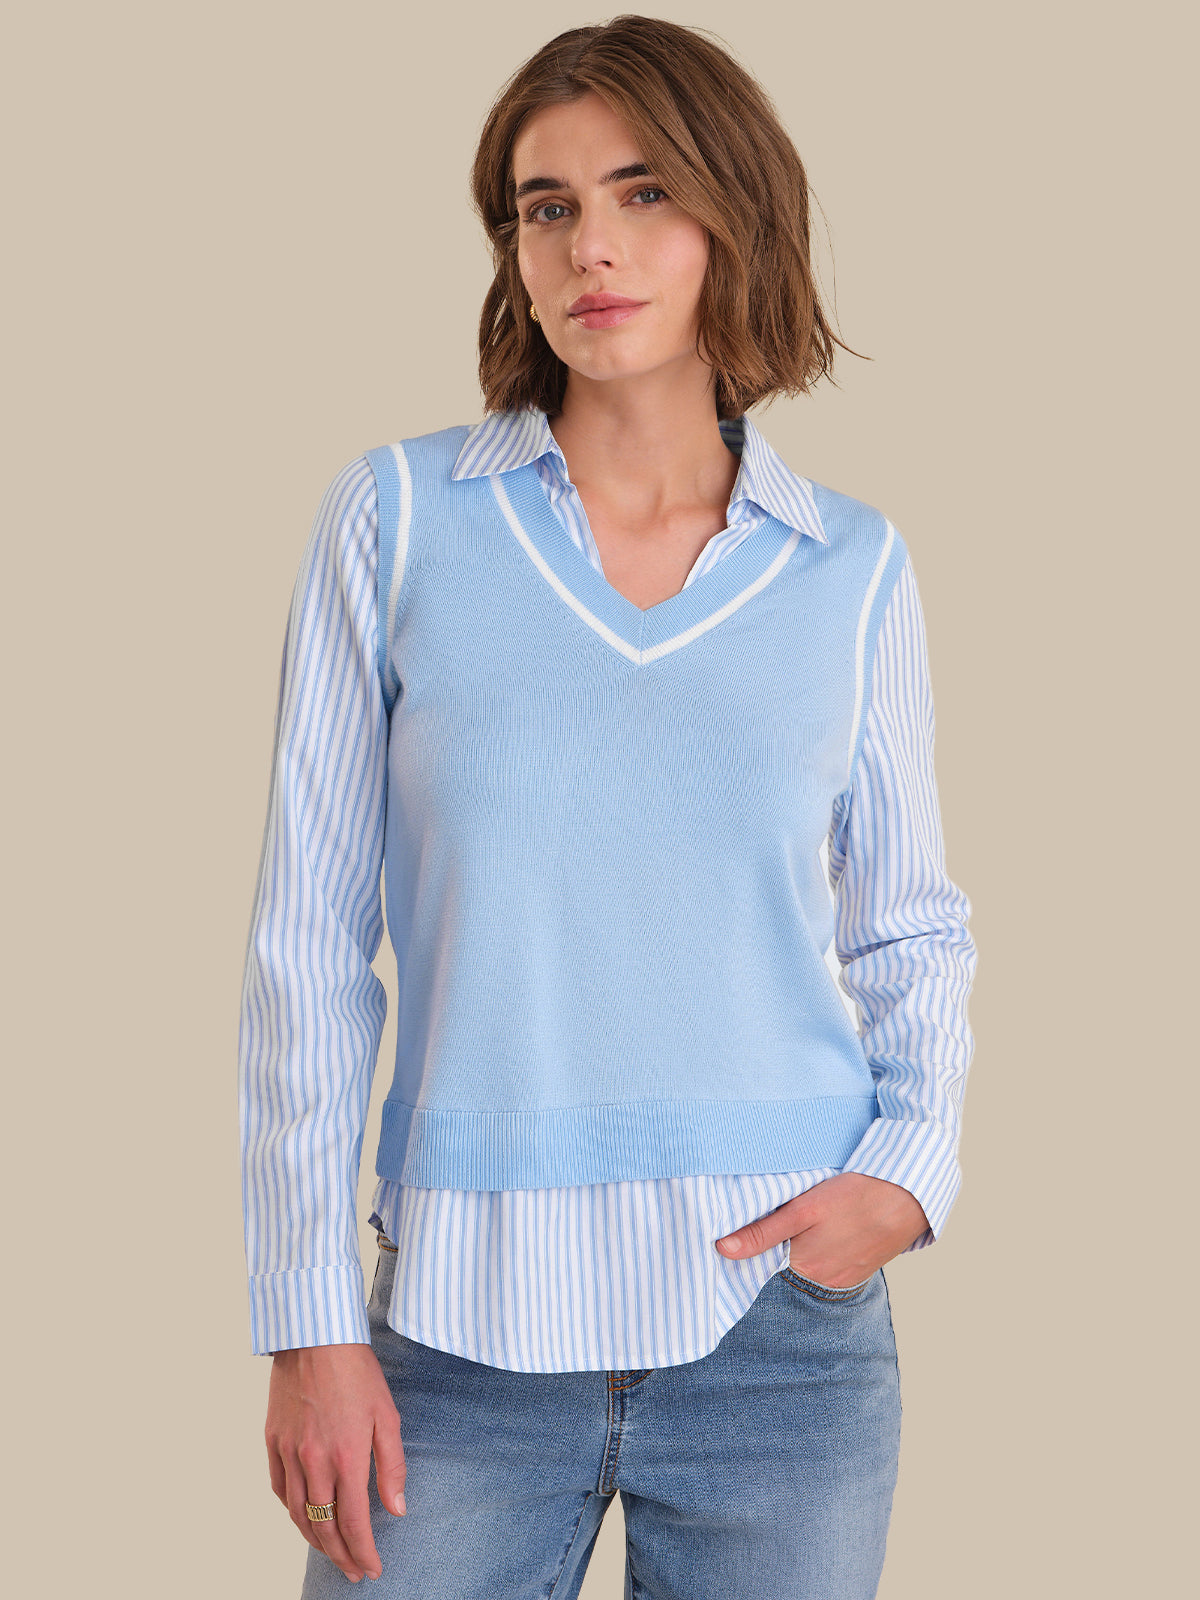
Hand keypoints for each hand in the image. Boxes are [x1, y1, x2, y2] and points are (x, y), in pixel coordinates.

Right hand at [266, 1343, 406, 1583]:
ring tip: (333, 1553)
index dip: (363, 1552)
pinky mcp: (272, 1441)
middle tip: (354, 1571)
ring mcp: (289, 1452)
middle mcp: (313, 1460)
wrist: (316, 1337)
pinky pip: (280, 1490)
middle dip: (341, 1556)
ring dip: (315, 1540)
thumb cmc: (357, 1372)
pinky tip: (305, 1517)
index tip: (372, 1568)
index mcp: (346, 1455)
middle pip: (323, 1526)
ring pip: (298, 1514)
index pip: (353, 1522)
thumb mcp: (387, 1415)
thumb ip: (392, 1466)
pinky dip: (293, 1511)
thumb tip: (397, 1510)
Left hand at [714, 1173, 928, 1286]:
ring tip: (809, 1217)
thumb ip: (764, 1232)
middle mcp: (820, 1277)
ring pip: (807, 1260)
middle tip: (776, 1209)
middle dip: (775, 1241)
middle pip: (785, 1260)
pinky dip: (823, 1247)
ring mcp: (842, 1275)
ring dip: (801, 1244)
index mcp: (802, 1263)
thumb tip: (722, 1250)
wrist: (913, 1195)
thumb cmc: (858, 1195)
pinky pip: (830, 1262)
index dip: (748, 1243)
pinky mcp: (859, 1268)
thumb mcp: (805, 1208)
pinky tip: (831, 1226)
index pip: (761, 1261)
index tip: (734, 1229)